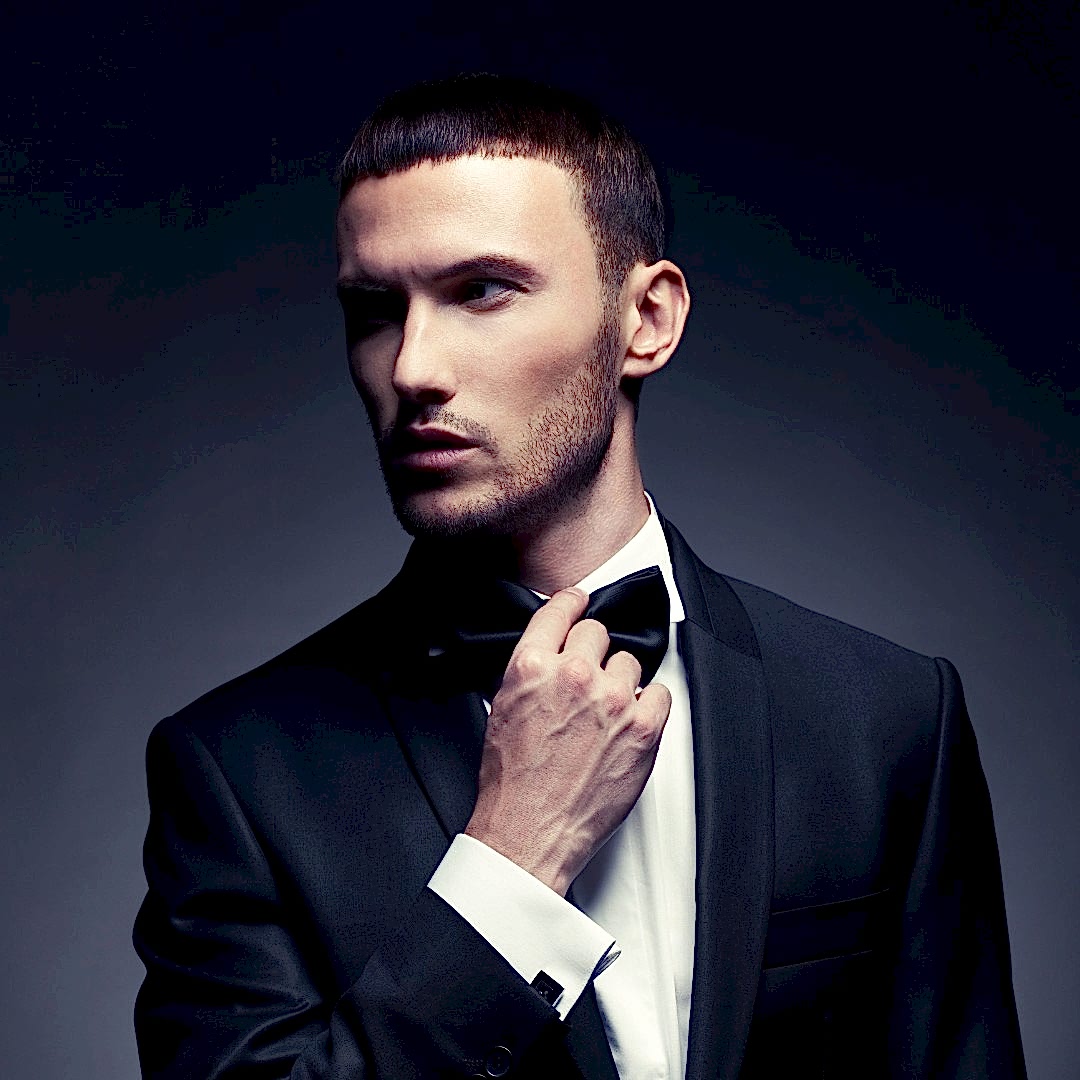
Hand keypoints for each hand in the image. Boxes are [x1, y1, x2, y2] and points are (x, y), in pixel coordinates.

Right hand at [464, 586, 671, 895]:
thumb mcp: (502, 709)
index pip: (560, 610)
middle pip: (597, 632)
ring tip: (603, 715)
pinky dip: (649, 705)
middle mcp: (572, 675)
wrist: (529, 832)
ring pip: (629, 663)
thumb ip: (530, 671)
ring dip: (619, 682)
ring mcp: (611, 700)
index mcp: (531, 667)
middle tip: (586, 681)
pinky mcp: (642, 727)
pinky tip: (629, 724)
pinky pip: (659, 693)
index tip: (579, 601)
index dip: (572, 603)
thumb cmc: (512, 782)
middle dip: (592, 653)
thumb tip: (551, 652)